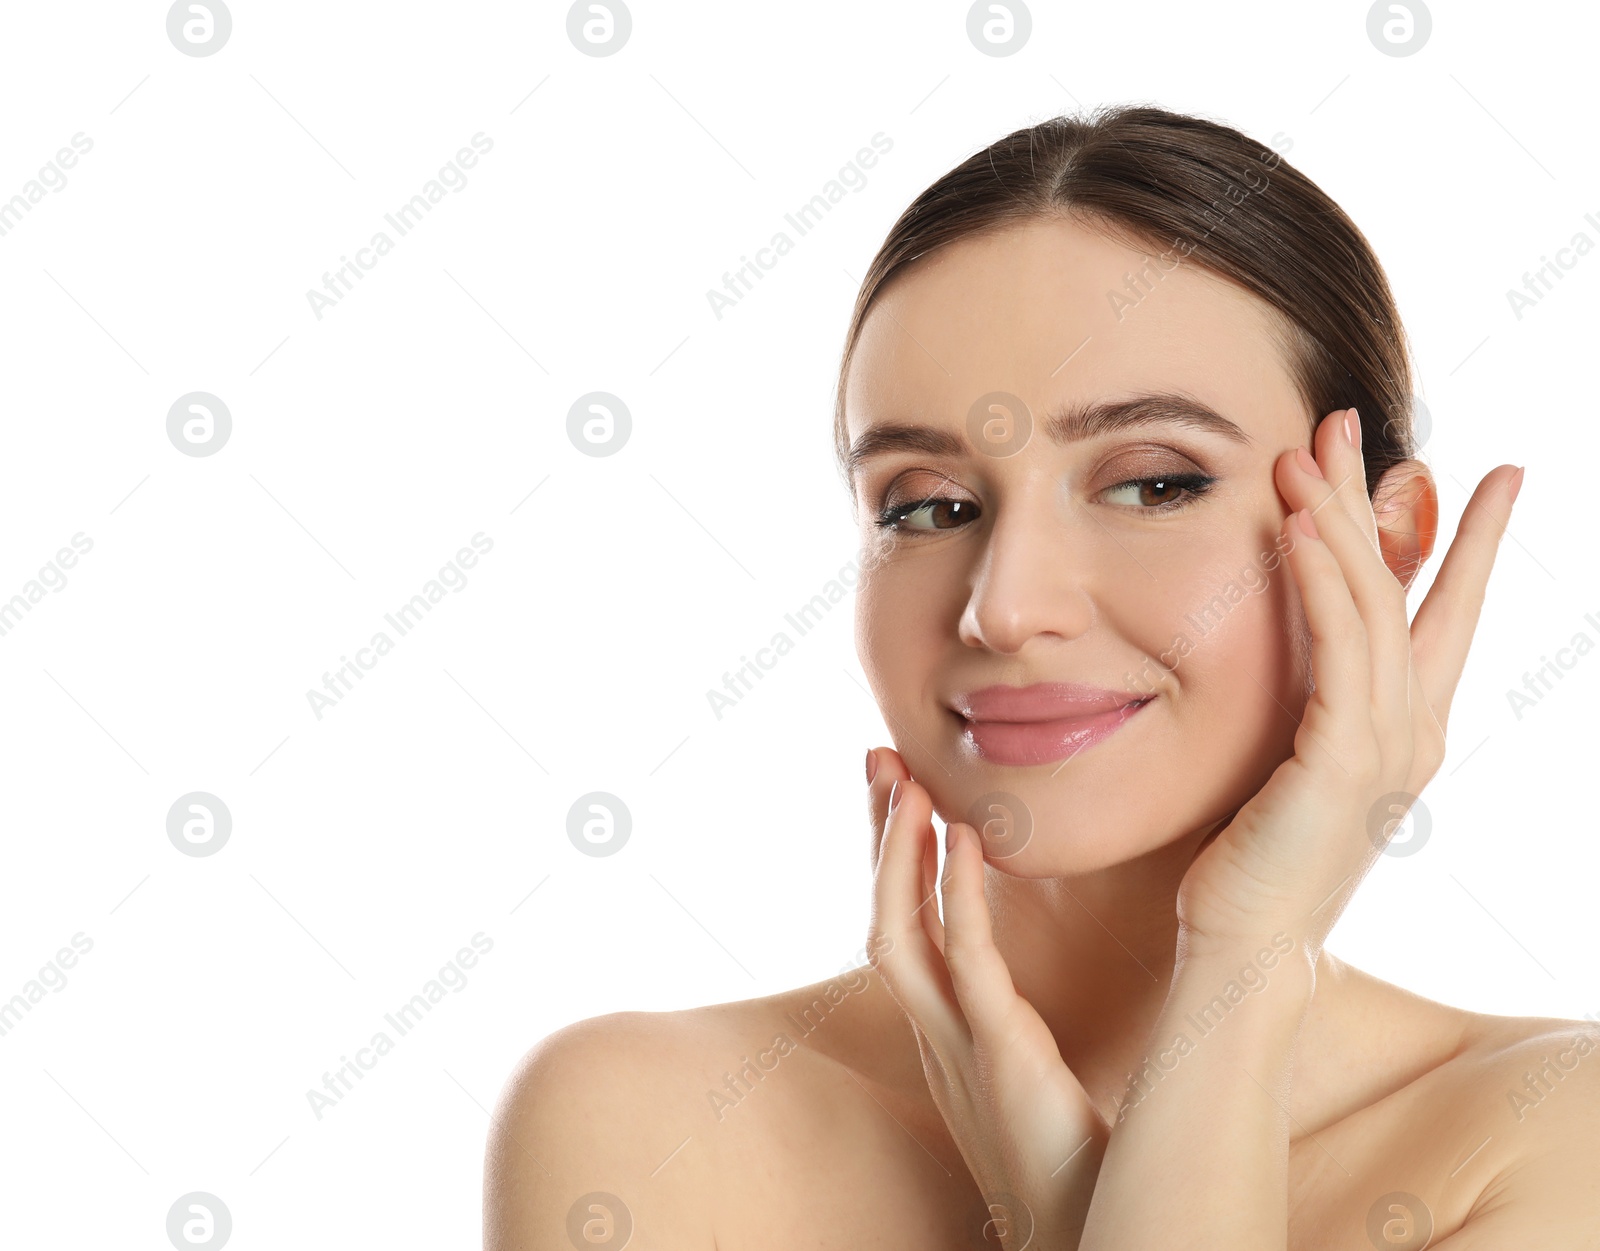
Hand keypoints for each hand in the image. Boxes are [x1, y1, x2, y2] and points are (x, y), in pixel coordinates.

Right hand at [867, 746, 1109, 1248]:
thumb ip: (1018, 1021)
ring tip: (902, 783)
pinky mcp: (997, 1052)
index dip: (893, 858)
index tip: (898, 791)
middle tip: (876, 759)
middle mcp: (933, 1033)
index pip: (900, 926)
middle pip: (882, 916)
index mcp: (943, 1032)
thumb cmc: (1074, 1162)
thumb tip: (1044, 970)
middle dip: (877, 837)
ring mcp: (955, 1045)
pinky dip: (957, 895)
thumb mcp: (1035, 1072)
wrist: (1088, 1232)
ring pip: (900, 933)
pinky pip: (966, 961)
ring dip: (896, 855)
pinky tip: (963, 839)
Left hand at [1174, 407, 1521, 963]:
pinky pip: (1339, 647)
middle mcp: (1409, 733)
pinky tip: (1297, 521)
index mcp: (1401, 732)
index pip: (1440, 617)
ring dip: (1341, 518)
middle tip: (1357, 420)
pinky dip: (1323, 576)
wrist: (1246, 949)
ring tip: (1312, 445)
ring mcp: (1385, 749)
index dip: (1465, 542)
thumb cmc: (1252, 864)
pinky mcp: (1342, 763)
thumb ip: (1309, 706)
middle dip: (1384, 500)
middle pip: (1408, 590)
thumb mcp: (1290, 766)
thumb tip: (1302, 654)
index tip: (1486, 472)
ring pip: (1375, 605)